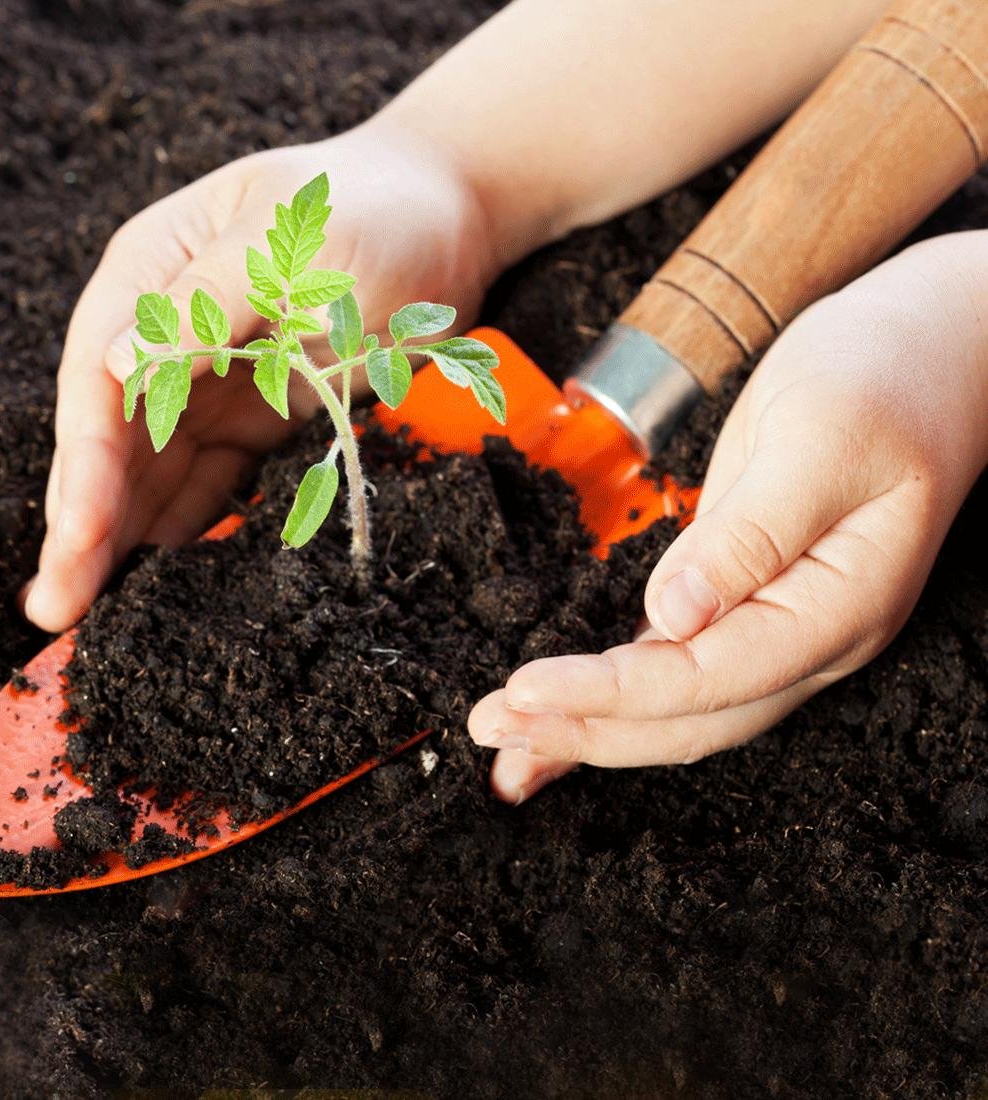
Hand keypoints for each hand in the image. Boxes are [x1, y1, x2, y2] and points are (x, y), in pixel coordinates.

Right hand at [23, 124, 498, 630]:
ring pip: (144, 471)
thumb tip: (113, 365)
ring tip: (75, 614)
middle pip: (108, 437)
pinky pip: (201, 482)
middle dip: (79, 522)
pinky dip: (176, 530)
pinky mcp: (247, 416)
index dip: (85, 464)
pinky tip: (149, 586)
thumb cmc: (372, 208)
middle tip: (52, 608)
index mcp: (150, 271)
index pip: (98, 379)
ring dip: (114, 539)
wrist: (450, 214)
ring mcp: (202, 377)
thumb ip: (204, 302)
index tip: (78, 536)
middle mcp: (160, 330)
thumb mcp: (288, 244)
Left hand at [468, 233, 987, 802]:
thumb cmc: (886, 378)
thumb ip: (749, 533)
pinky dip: (608, 695)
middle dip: (584, 729)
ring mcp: (778, 625)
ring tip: (503, 742)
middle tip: (489, 726)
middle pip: (688, 717)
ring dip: (588, 729)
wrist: (931, 350)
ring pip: (676, 708)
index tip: (527, 689)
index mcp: (839, 607)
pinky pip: (671, 667)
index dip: (612, 694)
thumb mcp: (820, 439)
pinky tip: (553, 713)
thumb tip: (671, 615)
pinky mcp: (743, 602)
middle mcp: (810, 637)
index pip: (710, 678)